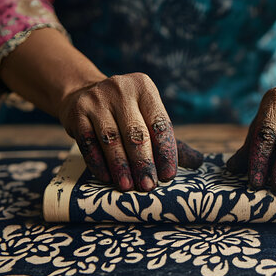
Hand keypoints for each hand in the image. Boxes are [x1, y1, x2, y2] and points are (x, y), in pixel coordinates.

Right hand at [57, 72, 202, 191]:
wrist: (82, 93)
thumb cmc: (126, 113)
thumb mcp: (148, 117)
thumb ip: (170, 141)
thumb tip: (199, 162)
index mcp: (144, 88)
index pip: (159, 123)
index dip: (165, 151)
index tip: (168, 176)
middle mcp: (120, 89)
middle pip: (136, 133)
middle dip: (143, 163)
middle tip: (149, 186)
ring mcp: (96, 100)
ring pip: (111, 139)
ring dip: (121, 166)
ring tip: (128, 186)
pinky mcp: (76, 113)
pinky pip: (89, 143)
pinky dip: (99, 163)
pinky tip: (107, 178)